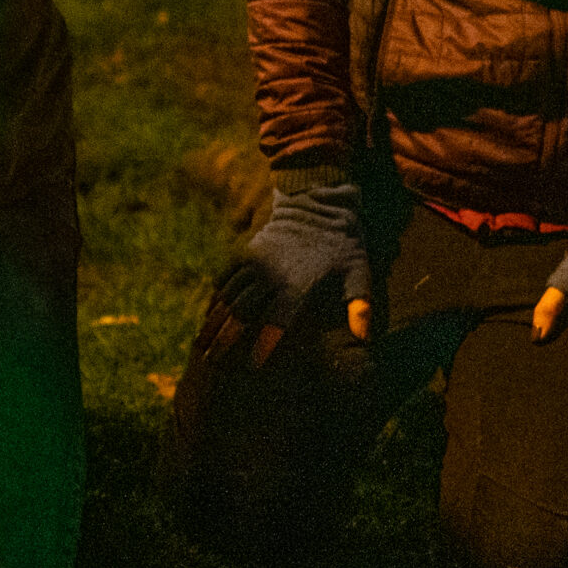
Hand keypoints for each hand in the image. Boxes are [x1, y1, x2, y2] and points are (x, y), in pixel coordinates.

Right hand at [196, 180, 373, 368]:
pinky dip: (217, 297)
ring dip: (214, 321)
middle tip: (211, 361)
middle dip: (225, 339)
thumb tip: (365, 337)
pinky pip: (226, 277)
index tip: (251, 366)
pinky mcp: (247, 251)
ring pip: (229, 296)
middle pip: (242, 313)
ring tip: (202, 344)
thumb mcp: (358, 271)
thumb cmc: (344, 243)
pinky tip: (210, 313)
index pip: (277, 323)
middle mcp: (272, 276)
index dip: (264, 346)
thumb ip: (359, 305)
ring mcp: (256, 262)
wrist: (319, 201)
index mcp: (298, 286)